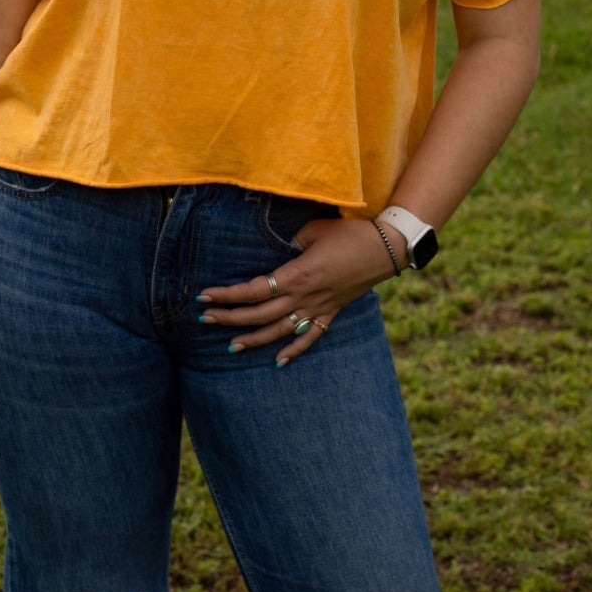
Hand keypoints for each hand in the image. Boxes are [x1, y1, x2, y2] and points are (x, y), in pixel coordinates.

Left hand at [198, 216, 403, 366]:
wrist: (386, 248)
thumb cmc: (349, 233)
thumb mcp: (314, 229)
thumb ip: (290, 240)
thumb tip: (277, 247)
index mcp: (296, 276)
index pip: (253, 291)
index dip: (227, 295)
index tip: (204, 297)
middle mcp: (304, 298)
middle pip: (259, 315)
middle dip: (230, 318)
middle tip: (204, 320)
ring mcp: (318, 309)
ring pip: (279, 331)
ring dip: (254, 340)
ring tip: (231, 346)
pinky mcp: (331, 312)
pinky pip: (310, 337)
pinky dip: (294, 351)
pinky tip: (279, 362)